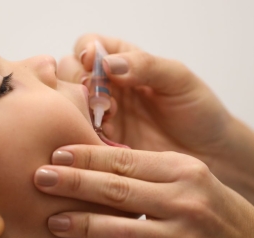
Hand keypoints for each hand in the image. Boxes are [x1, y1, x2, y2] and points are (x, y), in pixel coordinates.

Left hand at [34, 145, 253, 237]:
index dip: (88, 156)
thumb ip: (145, 169)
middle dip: (76, 183)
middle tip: (42, 177)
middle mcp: (183, 196)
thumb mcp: (181, 174)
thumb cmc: (206, 201)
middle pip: (118, 187)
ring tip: (53, 218)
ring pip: (122, 226)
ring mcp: (182, 232)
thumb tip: (95, 164)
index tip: (58, 153)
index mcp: (180, 168)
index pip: (125, 158)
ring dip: (84, 222)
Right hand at [57, 34, 253, 202]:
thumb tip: (109, 64)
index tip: (92, 62)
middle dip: (75, 80)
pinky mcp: (102, 140)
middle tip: (97, 95)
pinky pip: (79, 132)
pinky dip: (82, 132)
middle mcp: (108, 86)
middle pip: (70, 72)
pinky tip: (101, 136)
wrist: (208, 153)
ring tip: (107, 116)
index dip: (85, 51)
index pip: (89, 45)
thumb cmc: (197, 111)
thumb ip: (145, 65)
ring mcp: (103, 114)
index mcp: (125, 63)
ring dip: (78, 107)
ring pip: (69, 103)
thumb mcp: (178, 79)